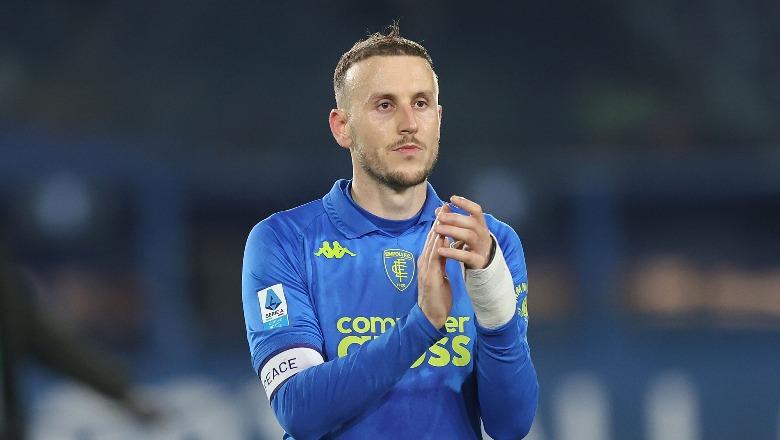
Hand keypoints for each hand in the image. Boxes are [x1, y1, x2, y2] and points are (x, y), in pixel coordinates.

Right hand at [417, 204, 452, 328]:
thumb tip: (445, 252)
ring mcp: (425, 269)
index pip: (434, 239)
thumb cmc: (436, 298)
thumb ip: (440, 264)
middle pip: (432, 238)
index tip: (446, 211)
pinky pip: (434, 259)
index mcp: (427, 262)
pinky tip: (442, 237)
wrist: (430, 316)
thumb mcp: (439, 276)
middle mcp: (424, 262)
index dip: (440, 224)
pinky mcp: (429, 277)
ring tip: (444, 216)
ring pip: (432, 245)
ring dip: (438, 230)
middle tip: (445, 206)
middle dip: (439, 222)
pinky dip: (437, 246)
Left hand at [434, 195, 492, 269]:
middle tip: (439, 216)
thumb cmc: (470, 241)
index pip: (477, 210)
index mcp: (480, 224)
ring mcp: (481, 247)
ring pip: (468, 236)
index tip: (452, 198)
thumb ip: (452, 220)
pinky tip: (440, 250)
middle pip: (471, 223)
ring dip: (452, 231)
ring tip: (437, 229)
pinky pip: (465, 256)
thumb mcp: (463, 229)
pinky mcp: (477, 260)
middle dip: (454, 218)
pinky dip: (452, 252)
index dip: (465, 203)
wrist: (484, 261)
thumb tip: (439, 209)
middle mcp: (482, 234)